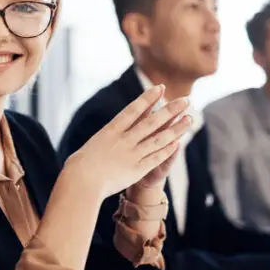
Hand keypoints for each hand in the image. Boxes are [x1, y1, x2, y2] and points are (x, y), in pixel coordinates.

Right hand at [61, 85, 190, 198]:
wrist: (81, 181)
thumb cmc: (80, 165)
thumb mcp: (93, 146)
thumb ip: (106, 139)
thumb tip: (110, 134)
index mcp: (111, 130)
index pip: (134, 110)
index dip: (148, 98)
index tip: (160, 88)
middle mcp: (124, 139)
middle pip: (152, 122)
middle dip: (170, 110)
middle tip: (185, 100)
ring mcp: (132, 154)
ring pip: (159, 139)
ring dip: (176, 129)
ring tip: (189, 120)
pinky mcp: (137, 169)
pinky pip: (156, 157)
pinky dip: (167, 150)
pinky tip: (177, 143)